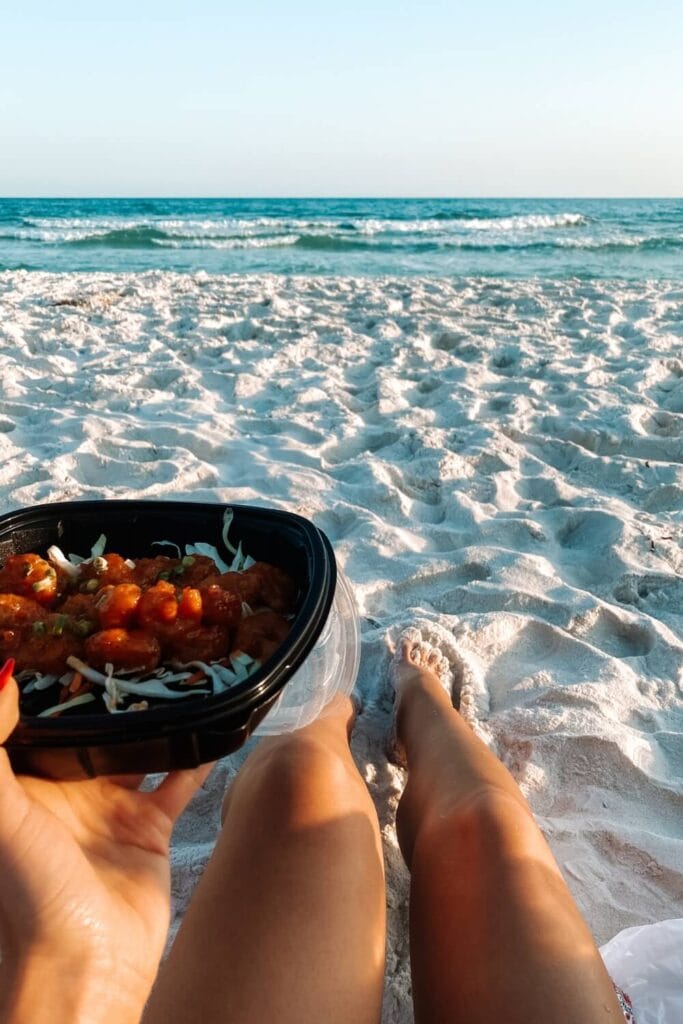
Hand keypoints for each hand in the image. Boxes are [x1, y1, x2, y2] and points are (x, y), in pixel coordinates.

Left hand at [0, 659, 212, 1022]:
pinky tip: (217, 718)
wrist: (85, 973)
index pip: (37, 720)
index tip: (75, 634)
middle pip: (92, 729)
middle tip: (140, 638)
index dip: (53, 682)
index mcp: (23, 784)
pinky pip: (178, 780)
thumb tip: (3, 675)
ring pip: (137, 747)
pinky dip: (197, 753)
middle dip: (111, 690)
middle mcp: (65, 792)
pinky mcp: (149, 830)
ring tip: (180, 667)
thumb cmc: (30, 896)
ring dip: (157, 715)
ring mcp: (109, 809)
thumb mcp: (2, 814)